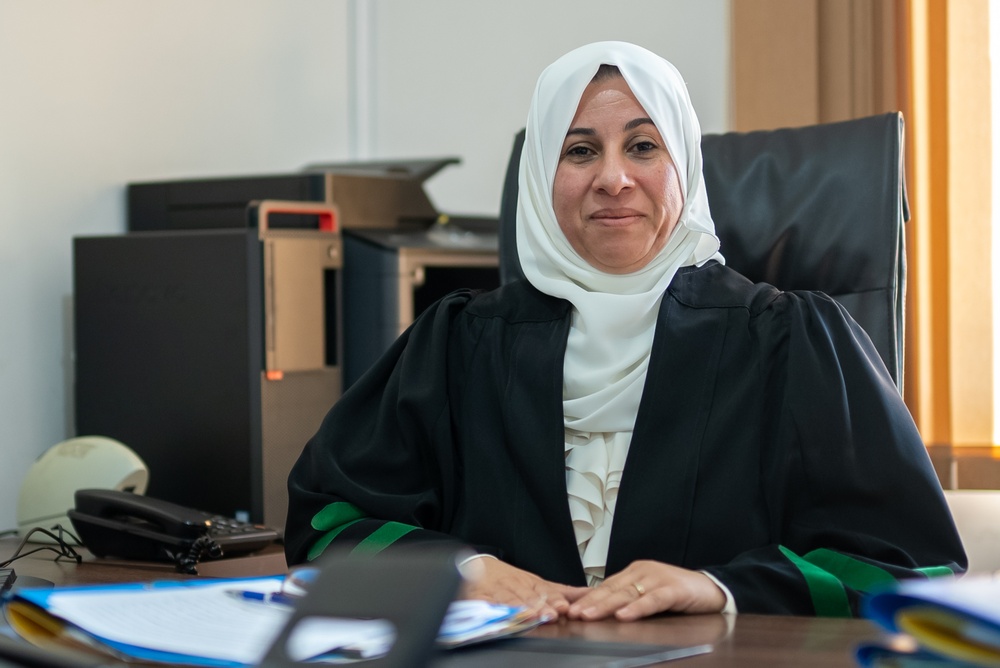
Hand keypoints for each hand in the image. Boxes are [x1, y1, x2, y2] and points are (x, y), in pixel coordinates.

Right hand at [459, 557, 588, 621]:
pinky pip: (486, 604)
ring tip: (529, 616)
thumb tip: (591, 594)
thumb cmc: (513, 580)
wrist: (480, 568)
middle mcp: (516, 586)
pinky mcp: (481, 598)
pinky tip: (497, 616)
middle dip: (539, 606)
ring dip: (520, 609)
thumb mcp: (541, 584)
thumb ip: (566, 592)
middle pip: (528, 597)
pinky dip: (491, 610)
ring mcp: (498, 592)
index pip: (545, 592)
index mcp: (533, 584)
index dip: (553, 600)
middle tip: (549, 614)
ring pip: (509, 601)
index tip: (562, 607)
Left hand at [566, 560, 726, 621]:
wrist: (712, 588)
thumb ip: (629, 599)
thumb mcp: (649, 594)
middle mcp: (643, 572)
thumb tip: (602, 612)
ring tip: (589, 615)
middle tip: (572, 613)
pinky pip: (652, 600)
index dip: (587, 598)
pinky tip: (624, 616)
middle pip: (612, 589)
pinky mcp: (673, 589)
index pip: (606, 586)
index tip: (569, 608)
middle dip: (590, 602)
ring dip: (606, 606)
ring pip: (627, 594)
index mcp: (634, 572)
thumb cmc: (678, 594)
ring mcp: (658, 578)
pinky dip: (637, 608)